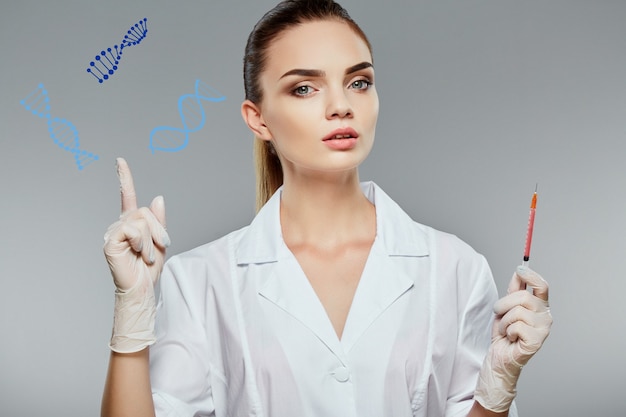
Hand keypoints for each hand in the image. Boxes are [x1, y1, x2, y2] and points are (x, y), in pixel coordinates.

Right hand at [103, 157, 169, 352]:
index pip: (127, 196)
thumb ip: (159, 219)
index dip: (124, 178)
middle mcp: (120, 224)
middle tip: (159, 248)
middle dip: (159, 230)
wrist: (142, 288)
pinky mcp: (110, 241)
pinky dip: (141, 242)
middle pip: (145, 211)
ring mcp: (113, 232)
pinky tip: (138, 253)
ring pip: (141, 221)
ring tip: (147, 255)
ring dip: (151, 240)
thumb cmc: (149, 268)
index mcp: (132, 222)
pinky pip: (132, 230)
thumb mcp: (160, 240)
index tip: (119, 161)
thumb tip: (157, 197)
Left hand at [474, 266, 551, 412]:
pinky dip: (507, 331)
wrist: (499, 356)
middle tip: (498, 313)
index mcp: (540, 306)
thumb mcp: (506, 307)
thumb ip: (514, 289)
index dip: (531, 275)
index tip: (520, 269)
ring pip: (518, 311)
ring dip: (504, 320)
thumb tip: (520, 269)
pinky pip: (516, 326)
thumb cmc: (504, 333)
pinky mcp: (537, 340)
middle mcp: (545, 316)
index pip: (541, 285)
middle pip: (524, 296)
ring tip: (506, 329)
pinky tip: (511, 338)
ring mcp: (543, 329)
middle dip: (504, 303)